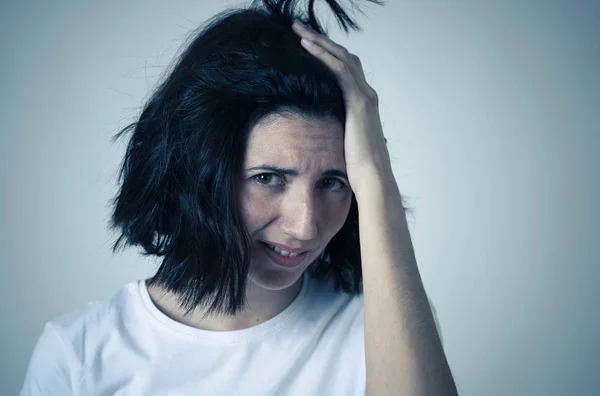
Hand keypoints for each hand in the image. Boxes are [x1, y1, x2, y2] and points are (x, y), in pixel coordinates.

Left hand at [291, 20, 392, 194]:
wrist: (372, 177)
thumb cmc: (357, 166)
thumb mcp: (343, 141)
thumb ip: (336, 128)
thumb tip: (319, 130)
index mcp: (362, 102)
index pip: (345, 68)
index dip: (326, 54)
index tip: (306, 44)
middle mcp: (366, 94)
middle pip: (343, 56)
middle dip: (320, 40)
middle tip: (298, 29)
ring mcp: (364, 96)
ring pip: (341, 57)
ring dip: (318, 41)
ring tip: (298, 31)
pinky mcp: (359, 102)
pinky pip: (340, 70)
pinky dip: (323, 55)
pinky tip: (307, 47)